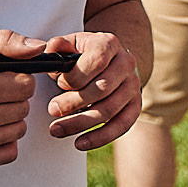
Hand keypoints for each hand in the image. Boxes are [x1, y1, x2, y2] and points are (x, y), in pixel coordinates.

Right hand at [0, 31, 42, 166]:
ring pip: (19, 129)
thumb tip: (37, 48)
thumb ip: (3, 43)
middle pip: (23, 107)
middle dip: (13, 97)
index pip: (25, 85)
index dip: (18, 78)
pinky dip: (3, 141)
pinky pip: (9, 153)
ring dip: (9, 118)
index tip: (5, 78)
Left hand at [42, 32, 141, 149]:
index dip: (76, 76)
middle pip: (103, 88)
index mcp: (109, 43)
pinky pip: (122, 125)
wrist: (108, 62)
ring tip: (57, 129)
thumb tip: (53, 48)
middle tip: (52, 110)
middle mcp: (126, 63)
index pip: (97, 60)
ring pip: (109, 110)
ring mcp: (133, 85)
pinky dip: (100, 137)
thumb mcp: (69, 45)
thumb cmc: (82, 57)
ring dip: (81, 123)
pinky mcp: (135, 105)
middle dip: (73, 102)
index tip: (59, 83)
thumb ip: (58, 46)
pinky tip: (80, 143)